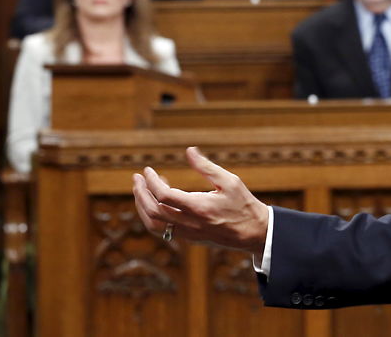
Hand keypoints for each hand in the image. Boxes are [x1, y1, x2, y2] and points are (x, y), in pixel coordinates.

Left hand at [132, 146, 268, 254]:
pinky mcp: (189, 238)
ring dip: (142, 207)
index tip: (148, 170)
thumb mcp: (230, 181)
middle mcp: (191, 224)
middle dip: (140, 194)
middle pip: (153, 211)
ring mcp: (188, 234)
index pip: (164, 196)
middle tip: (136, 178)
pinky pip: (162, 230)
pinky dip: (152, 216)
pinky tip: (155, 202)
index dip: (152, 182)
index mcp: (200, 208)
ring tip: (140, 190)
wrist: (253, 233)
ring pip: (154, 225)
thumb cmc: (243, 204)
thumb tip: (189, 151)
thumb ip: (207, 167)